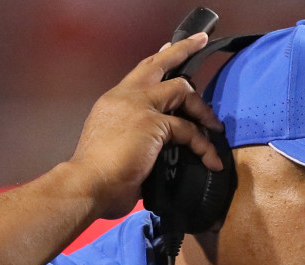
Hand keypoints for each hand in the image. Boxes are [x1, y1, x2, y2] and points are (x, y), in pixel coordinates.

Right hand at [67, 32, 225, 218]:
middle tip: (200, 41)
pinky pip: (188, 129)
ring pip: (181, 90)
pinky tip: (210, 159)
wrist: (88, 184)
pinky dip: (203, 145)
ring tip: (215, 127)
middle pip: (159, 64)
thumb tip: (154, 147)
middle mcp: (126, 97)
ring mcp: (140, 107)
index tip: (170, 50)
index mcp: (113, 102)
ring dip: (203, 109)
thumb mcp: (112, 144)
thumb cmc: (97, 176)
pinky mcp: (154, 124)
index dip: (158, 61)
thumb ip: (132, 134)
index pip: (140, 73)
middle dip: (183, 50)